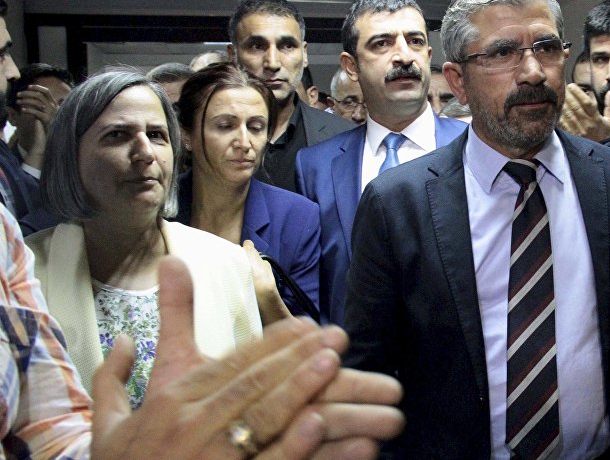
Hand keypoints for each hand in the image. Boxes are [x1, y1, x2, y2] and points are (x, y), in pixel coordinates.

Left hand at [16, 84, 59, 129]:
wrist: (59, 132)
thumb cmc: (54, 121)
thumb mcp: (54, 111)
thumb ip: (51, 104)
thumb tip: (47, 96)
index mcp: (54, 103)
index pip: (46, 91)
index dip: (37, 87)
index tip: (28, 87)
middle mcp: (52, 106)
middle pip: (38, 95)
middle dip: (27, 93)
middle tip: (18, 94)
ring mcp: (50, 112)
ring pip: (36, 102)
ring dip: (25, 101)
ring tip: (17, 102)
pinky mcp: (46, 119)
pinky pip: (35, 112)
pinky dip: (28, 110)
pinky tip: (22, 110)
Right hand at [91, 256, 403, 459]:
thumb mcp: (110, 422)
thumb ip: (115, 375)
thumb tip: (128, 327)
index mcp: (170, 402)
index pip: (230, 364)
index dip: (271, 343)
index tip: (309, 325)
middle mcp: (189, 426)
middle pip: (251, 384)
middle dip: (296, 356)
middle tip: (337, 336)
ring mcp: (207, 458)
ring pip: (259, 418)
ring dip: (299, 389)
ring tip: (334, 365)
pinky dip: (295, 445)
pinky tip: (320, 426)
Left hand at [559, 83, 609, 141]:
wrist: (598, 151)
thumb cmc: (604, 133)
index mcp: (596, 119)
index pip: (587, 103)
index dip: (579, 93)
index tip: (572, 85)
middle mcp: (587, 124)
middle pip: (575, 107)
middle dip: (568, 95)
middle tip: (561, 86)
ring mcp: (578, 130)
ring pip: (568, 114)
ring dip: (562, 103)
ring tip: (557, 94)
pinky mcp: (571, 135)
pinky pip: (563, 124)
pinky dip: (559, 115)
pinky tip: (555, 108)